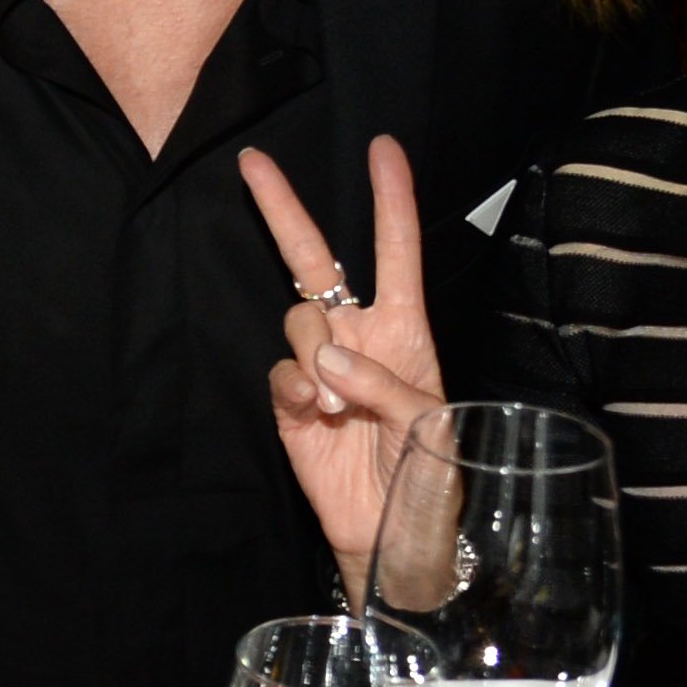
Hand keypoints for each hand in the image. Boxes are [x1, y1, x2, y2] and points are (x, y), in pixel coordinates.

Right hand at [240, 138, 446, 590]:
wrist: (393, 538)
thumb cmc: (432, 481)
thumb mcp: (434, 428)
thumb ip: (386, 386)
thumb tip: (327, 361)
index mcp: (406, 331)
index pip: (396, 251)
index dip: (390, 199)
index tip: (382, 148)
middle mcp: (359, 337)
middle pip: (313, 259)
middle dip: (282, 209)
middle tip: (252, 162)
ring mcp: (320, 368)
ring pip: (298, 319)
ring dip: (316, 353)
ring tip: (340, 406)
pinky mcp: (290, 403)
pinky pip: (282, 370)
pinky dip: (297, 387)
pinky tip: (316, 415)